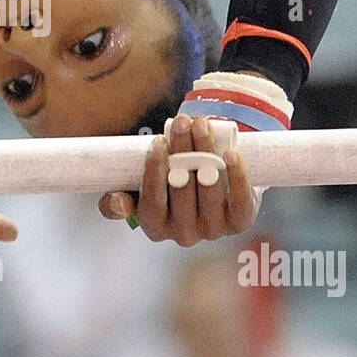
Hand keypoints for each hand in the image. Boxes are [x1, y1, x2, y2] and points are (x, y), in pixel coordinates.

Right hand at [98, 115, 260, 245]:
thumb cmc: (168, 181)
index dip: (153, 173)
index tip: (157, 142)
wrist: (210, 183)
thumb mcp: (140, 188)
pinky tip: (231, 154)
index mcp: (155, 228)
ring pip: (210, 192)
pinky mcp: (239, 222)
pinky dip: (237, 176)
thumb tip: (117, 202)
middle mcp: (183, 234)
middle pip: (182, 192)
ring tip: (201, 125)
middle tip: (181, 122)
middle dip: (181, 152)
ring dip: (206, 154)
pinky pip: (240, 201)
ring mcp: (213, 230)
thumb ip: (122, 194)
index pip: (151, 204)